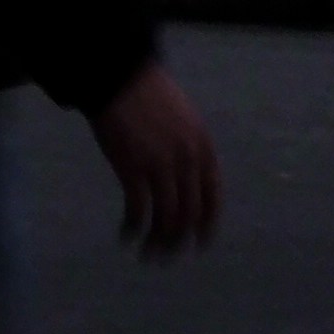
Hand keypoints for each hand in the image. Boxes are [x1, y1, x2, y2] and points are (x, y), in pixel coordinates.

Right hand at [91, 58, 221, 257]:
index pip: (212, 198)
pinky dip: (133, 229)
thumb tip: (189, 186)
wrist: (121, 77)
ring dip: (156, 242)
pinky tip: (125, 236)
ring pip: (165, 219)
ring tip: (146, 254)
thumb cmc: (150, 95)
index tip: (198, 245)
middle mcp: (187, 160)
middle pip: (188, 215)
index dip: (206, 227)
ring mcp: (161, 165)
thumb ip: (191, 151)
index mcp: (203, 147)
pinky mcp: (133, 169)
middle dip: (177, 242)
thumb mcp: (184, 120)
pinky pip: (138, 212)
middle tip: (165, 256)